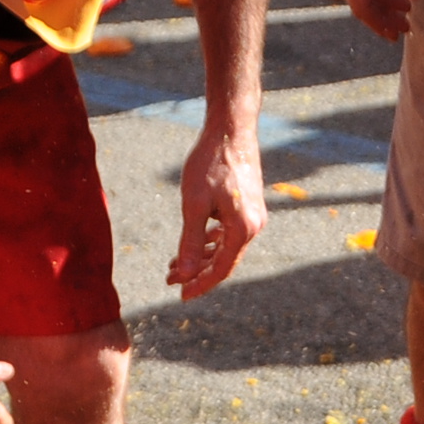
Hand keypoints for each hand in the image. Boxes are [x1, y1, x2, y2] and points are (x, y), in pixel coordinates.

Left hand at [166, 117, 263, 297]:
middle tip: (169, 278)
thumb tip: (184, 274)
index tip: (180, 294)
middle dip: (196, 271)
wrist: (230, 130)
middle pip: (224, 261)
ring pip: (225, 247)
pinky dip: (211, 240)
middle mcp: (254, 225)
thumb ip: (190, 242)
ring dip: (201, 256)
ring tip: (175, 263)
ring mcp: (253, 215)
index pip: (221, 269)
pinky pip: (229, 232)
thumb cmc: (210, 163)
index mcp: (243, 229)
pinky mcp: (248, 205)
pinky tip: (195, 242)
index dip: (199, 284)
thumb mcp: (194, 204)